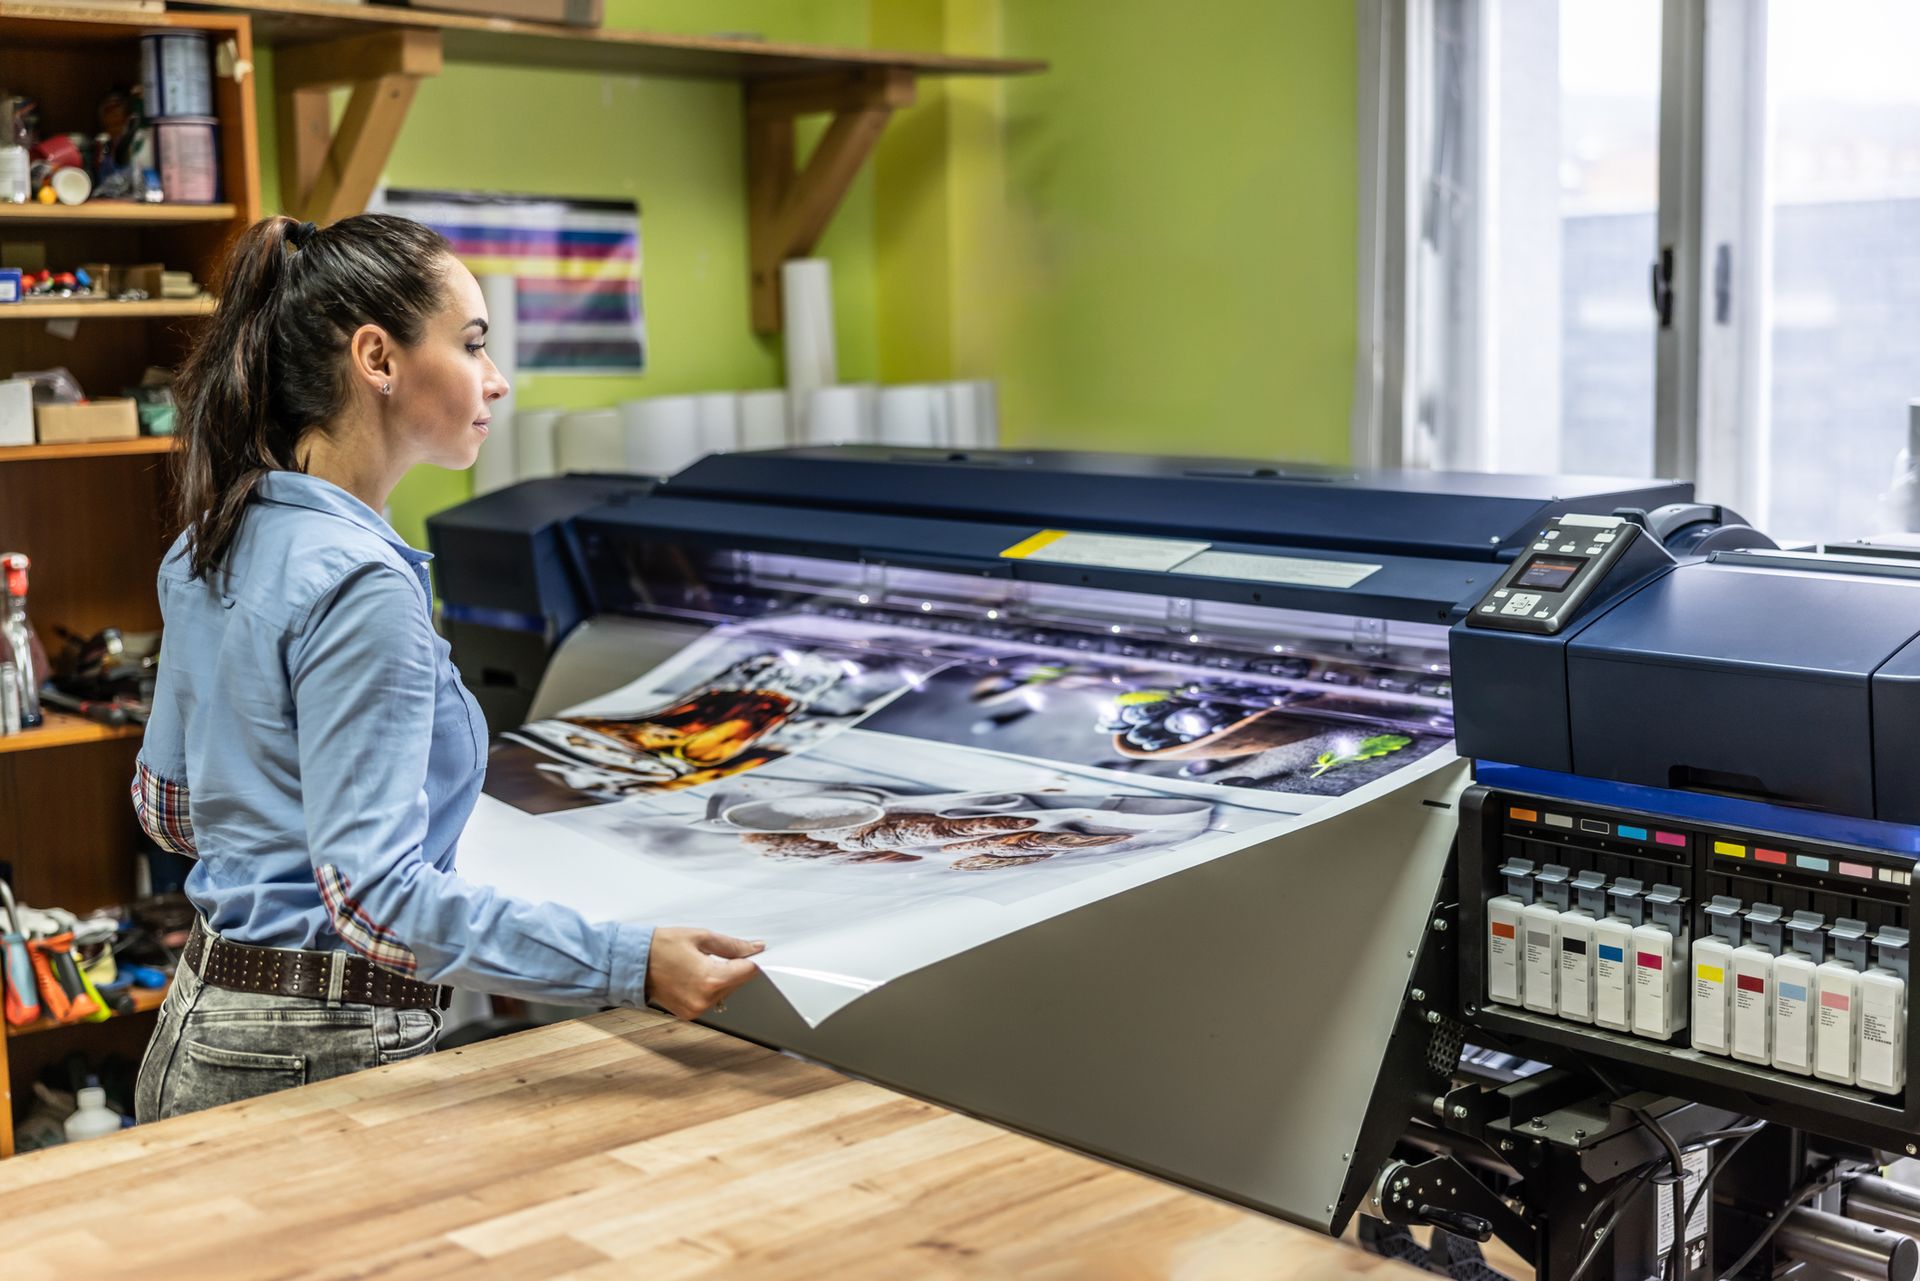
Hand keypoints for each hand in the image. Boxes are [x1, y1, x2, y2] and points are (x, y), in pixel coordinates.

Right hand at [644, 927, 763, 1019]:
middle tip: (712, 954)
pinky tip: (693, 976)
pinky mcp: (690, 1014)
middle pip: (738, 982)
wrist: (631, 964)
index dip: (751, 959)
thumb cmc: (659, 947)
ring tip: (698, 964)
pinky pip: (711, 1000)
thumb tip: (754, 948)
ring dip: (721, 978)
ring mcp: (697, 1009)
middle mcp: (705, 999)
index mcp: (710, 979)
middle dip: (733, 967)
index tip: (751, 952)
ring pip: (726, 992)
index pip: (748, 971)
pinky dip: (708, 988)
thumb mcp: (700, 937)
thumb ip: (732, 945)